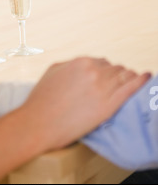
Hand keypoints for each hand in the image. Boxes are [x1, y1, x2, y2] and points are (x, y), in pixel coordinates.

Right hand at [21, 56, 150, 152]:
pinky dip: (140, 82)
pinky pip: (130, 89)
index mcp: (81, 62)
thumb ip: (70, 64)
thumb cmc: (41, 99)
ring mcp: (102, 88)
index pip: (102, 61)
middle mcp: (94, 71)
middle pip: (115, 69)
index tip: (106, 77)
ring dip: (128, 77)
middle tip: (115, 84)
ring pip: (124, 76)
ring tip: (132, 81)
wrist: (38, 123)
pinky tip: (146, 77)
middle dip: (116, 75)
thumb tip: (82, 65)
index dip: (105, 71)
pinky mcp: (108, 106)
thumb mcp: (53, 71)